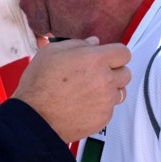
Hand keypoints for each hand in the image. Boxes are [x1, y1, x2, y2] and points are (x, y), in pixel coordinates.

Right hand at [12, 37, 131, 142]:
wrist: (34, 117)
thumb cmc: (39, 84)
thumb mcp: (52, 52)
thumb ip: (77, 44)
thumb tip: (94, 43)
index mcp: (95, 60)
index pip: (124, 53)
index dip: (116, 54)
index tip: (107, 58)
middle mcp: (105, 80)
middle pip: (126, 73)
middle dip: (114, 72)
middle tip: (96, 74)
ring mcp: (106, 101)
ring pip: (120, 92)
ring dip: (110, 90)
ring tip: (90, 91)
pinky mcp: (103, 118)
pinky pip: (110, 109)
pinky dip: (101, 106)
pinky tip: (84, 105)